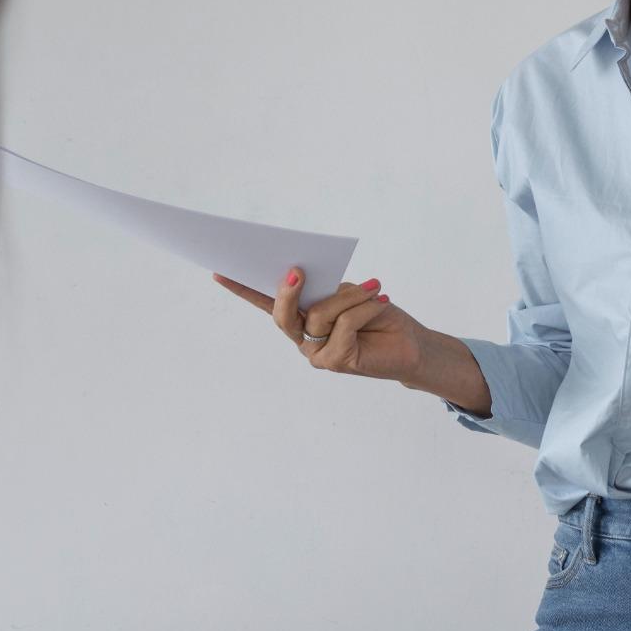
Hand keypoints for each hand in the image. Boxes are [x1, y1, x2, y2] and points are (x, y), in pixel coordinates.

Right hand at [212, 267, 423, 381]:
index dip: (243, 289)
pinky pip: (343, 325)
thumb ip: (325, 290)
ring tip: (374, 289)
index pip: (266, 302)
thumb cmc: (377, 316)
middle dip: (287, 291)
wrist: (410, 344)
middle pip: (283, 316)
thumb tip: (305, 277)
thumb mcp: (349, 295)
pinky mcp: (336, 361)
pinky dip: (364, 308)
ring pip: (318, 315)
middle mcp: (303, 338)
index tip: (220, 271)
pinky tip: (382, 300)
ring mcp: (317, 353)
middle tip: (297, 269)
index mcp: (301, 317)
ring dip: (349, 297)